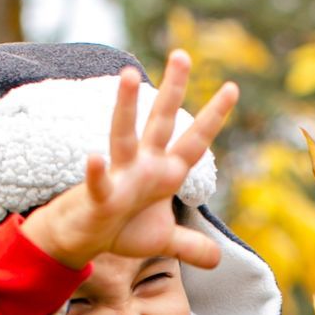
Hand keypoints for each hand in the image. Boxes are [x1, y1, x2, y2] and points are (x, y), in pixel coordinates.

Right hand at [21, 50, 238, 269]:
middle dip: (172, 90)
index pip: (194, 141)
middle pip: (161, 121)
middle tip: (182, 55)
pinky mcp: (98, 197)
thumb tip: (217, 260)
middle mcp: (142, 165)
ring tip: (129, 74)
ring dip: (126, 107)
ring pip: (123, 135)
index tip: (232, 87)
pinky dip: (95, 172)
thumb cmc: (120, 229)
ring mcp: (119, 176)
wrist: (83, 241)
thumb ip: (189, 245)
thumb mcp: (162, 241)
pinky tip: (93, 158)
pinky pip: (97, 182)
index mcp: (163, 172)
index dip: (213, 117)